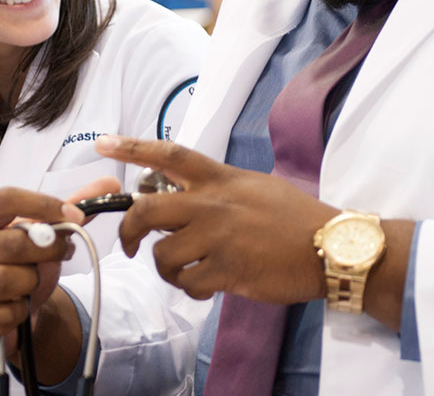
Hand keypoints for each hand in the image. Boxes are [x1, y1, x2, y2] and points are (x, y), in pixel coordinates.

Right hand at [0, 188, 81, 359]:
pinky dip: (22, 312)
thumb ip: (74, 209)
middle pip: (13, 241)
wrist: (6, 317)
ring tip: (31, 283)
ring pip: (10, 279)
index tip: (75, 216)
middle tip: (63, 253)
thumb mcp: (45, 237)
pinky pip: (8, 313)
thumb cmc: (21, 268)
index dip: (43, 204)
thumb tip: (111, 184)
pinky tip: (17, 309)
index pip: (6, 198)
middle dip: (49, 250)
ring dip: (33, 283)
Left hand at [94, 135, 339, 303]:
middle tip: (131, 245)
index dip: (133, 147)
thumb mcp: (256, 188)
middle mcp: (213, 204)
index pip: (170, 155)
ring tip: (188, 273)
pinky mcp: (226, 269)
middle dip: (129, 229)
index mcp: (221, 179)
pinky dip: (192, 289)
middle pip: (147, 209)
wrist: (330, 247)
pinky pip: (188, 283)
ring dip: (168, 270)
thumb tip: (189, 205)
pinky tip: (209, 286)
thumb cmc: (296, 219)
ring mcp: (218, 237)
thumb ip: (220, 192)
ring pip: (163, 254)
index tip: (103, 144)